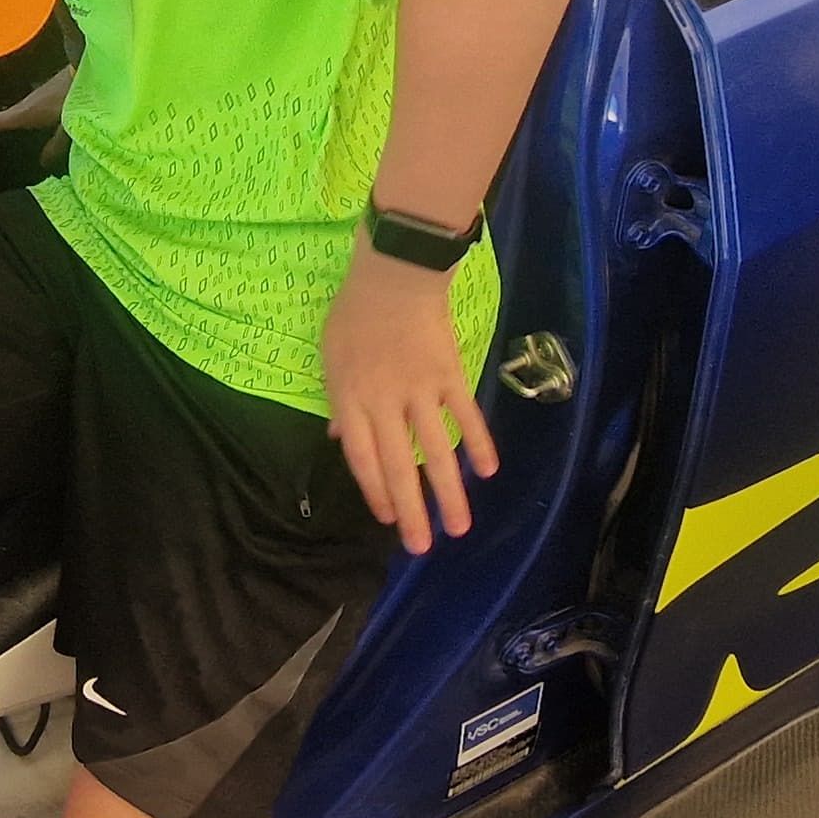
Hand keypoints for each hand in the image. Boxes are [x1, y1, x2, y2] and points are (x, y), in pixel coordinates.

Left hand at [321, 249, 499, 555]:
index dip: (375, 492)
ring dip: (449, 492)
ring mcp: (421, 390)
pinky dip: (478, 442)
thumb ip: (338, 399)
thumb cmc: (355, 310)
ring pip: (437, 450)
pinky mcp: (451, 374)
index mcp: (351, 399)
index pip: (363, 458)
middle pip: (400, 465)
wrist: (395, 270)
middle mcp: (385, 403)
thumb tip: (337, 434)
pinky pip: (465, 415)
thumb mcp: (331, 354)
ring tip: (460, 528)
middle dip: (411, 510)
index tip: (388, 520)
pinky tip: (487, 471)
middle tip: (422, 547)